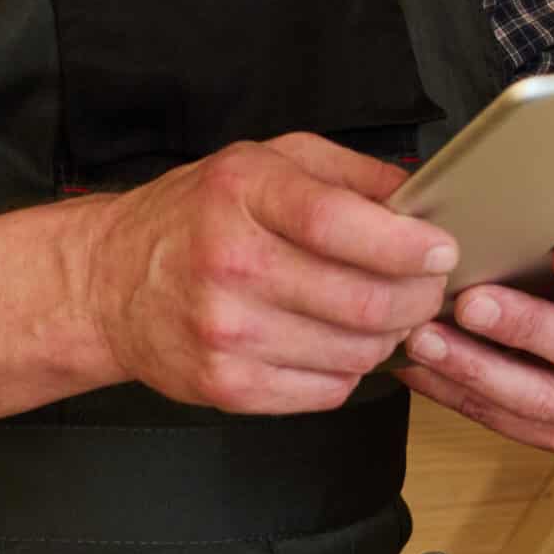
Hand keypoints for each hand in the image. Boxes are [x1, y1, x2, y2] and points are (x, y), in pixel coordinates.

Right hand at [76, 133, 458, 416]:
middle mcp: (229, 261)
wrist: (111, 282)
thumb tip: (425, 200)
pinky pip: (327, 390)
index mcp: (243, 192)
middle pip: (361, 299)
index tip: (442, 250)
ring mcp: (224, 332)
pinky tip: (333, 341)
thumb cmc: (197, 216)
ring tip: (380, 313)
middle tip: (430, 288)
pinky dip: (349, 369)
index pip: (338, 223)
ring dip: (388, 336)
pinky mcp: (225, 386)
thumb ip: (350, 175)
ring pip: (355, 352)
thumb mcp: (268, 163)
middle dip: (419, 298)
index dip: (405, 243)